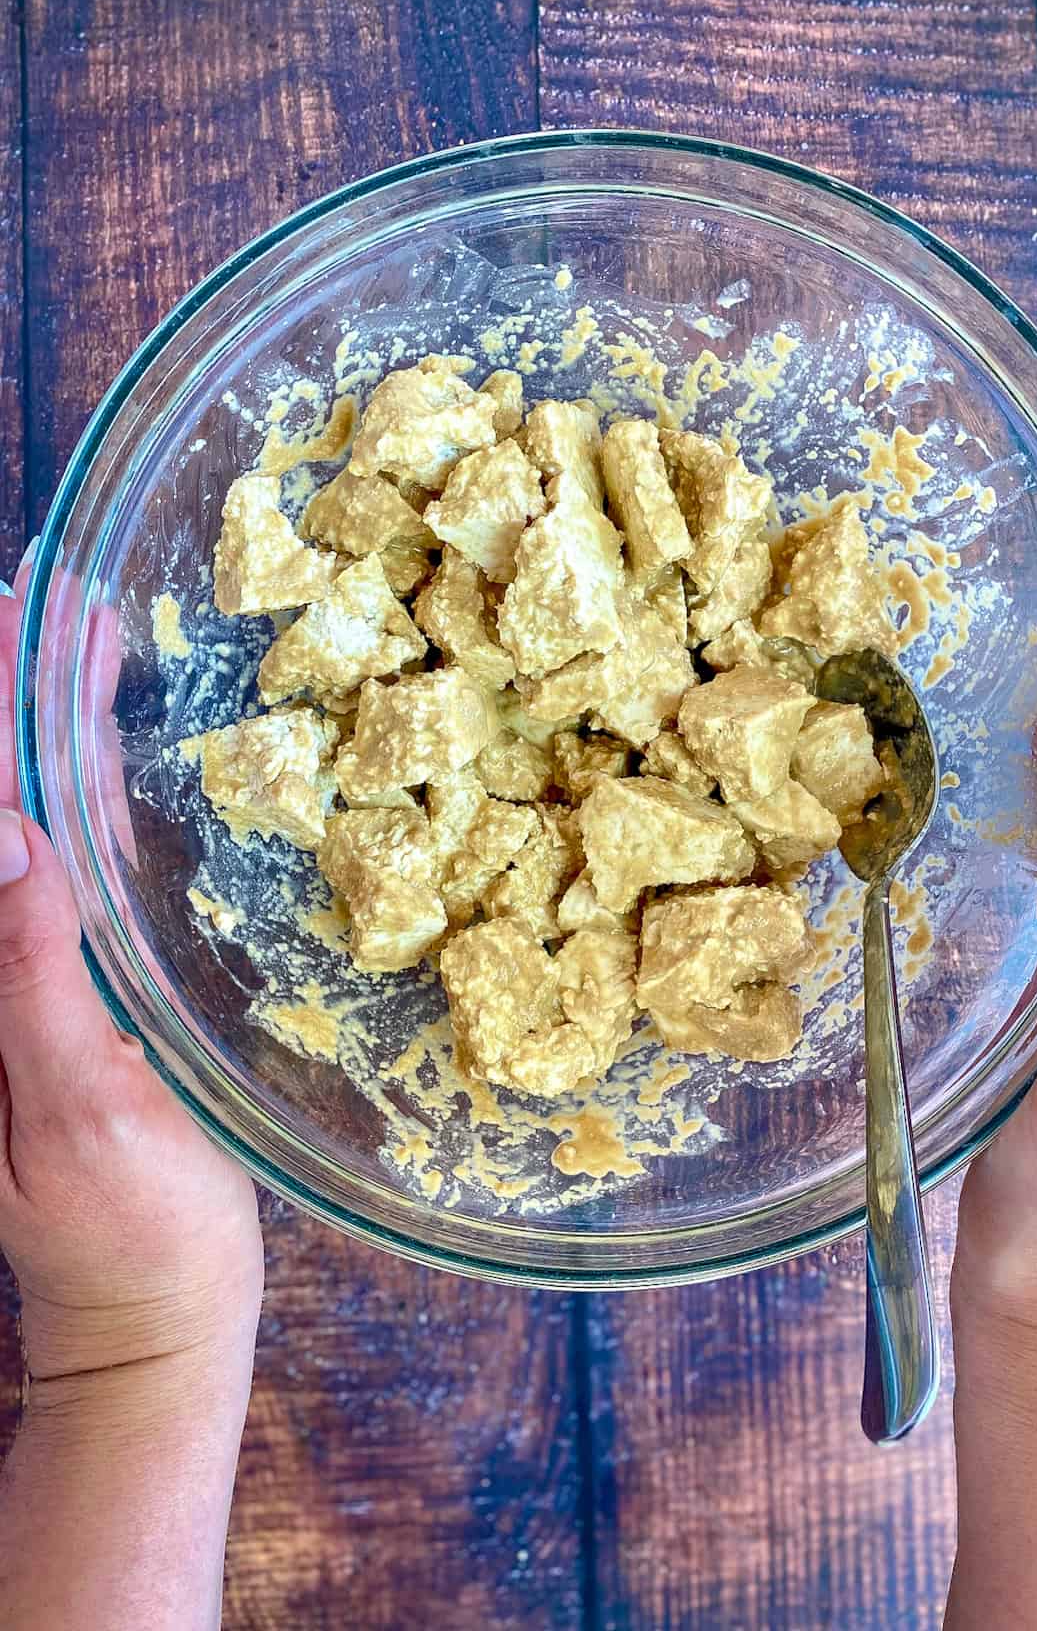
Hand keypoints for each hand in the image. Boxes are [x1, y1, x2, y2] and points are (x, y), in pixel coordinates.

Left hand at [0, 558, 262, 1388]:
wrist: (156, 1308)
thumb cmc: (127, 1226)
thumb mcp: (80, 1105)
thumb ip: (30, 971)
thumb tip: (7, 832)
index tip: (9, 618)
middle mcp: (0, 957)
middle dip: (12, 694)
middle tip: (43, 594)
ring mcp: (42, 965)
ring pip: (35, 821)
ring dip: (48, 724)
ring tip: (78, 629)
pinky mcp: (87, 982)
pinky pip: (79, 864)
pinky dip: (89, 787)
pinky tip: (108, 738)